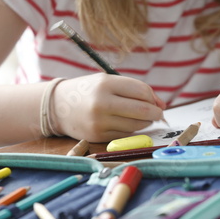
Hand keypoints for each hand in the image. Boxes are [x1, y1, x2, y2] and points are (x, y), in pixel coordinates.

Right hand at [51, 73, 165, 141]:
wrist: (58, 106)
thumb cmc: (88, 91)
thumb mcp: (108, 82)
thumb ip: (134, 90)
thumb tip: (161, 105)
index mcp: (106, 84)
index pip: (142, 91)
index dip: (153, 97)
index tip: (157, 102)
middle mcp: (102, 103)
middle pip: (143, 110)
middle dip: (156, 113)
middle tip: (158, 113)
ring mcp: (100, 121)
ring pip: (136, 125)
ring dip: (145, 122)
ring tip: (143, 117)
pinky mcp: (98, 136)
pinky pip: (125, 134)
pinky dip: (132, 130)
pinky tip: (128, 123)